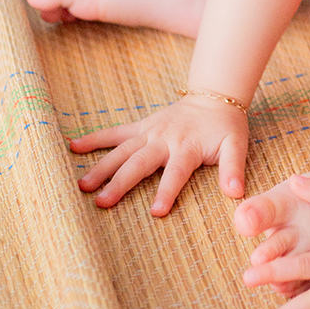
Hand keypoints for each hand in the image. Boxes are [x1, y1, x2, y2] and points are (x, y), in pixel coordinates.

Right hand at [70, 98, 247, 215]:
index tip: (156, 211)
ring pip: (122, 150)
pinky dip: (94, 138)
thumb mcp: (236, 144)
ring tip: (82, 185)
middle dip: (120, 183)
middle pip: (140, 163)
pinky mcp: (141, 126)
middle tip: (101, 202)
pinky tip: (73, 147)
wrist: (214, 96)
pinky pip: (115, 133)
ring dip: (102, 166)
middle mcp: (164, 139)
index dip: (167, 191)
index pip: (176, 172)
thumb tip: (235, 193)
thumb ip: (233, 167)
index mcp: (187, 147)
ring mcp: (149, 131)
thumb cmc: (225, 126)